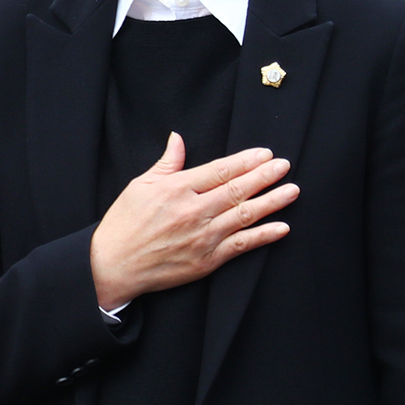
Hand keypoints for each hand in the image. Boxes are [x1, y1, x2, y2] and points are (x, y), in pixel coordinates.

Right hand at [89, 134, 297, 311]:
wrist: (113, 266)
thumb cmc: (124, 224)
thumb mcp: (139, 186)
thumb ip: (166, 163)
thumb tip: (178, 138)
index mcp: (176, 189)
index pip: (220, 170)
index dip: (245, 161)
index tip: (265, 153)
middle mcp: (193, 211)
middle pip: (237, 190)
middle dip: (264, 176)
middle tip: (285, 165)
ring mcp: (202, 237)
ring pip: (244, 215)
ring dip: (271, 202)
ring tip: (292, 190)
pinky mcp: (206, 260)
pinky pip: (241, 246)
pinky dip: (263, 236)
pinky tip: (282, 227)